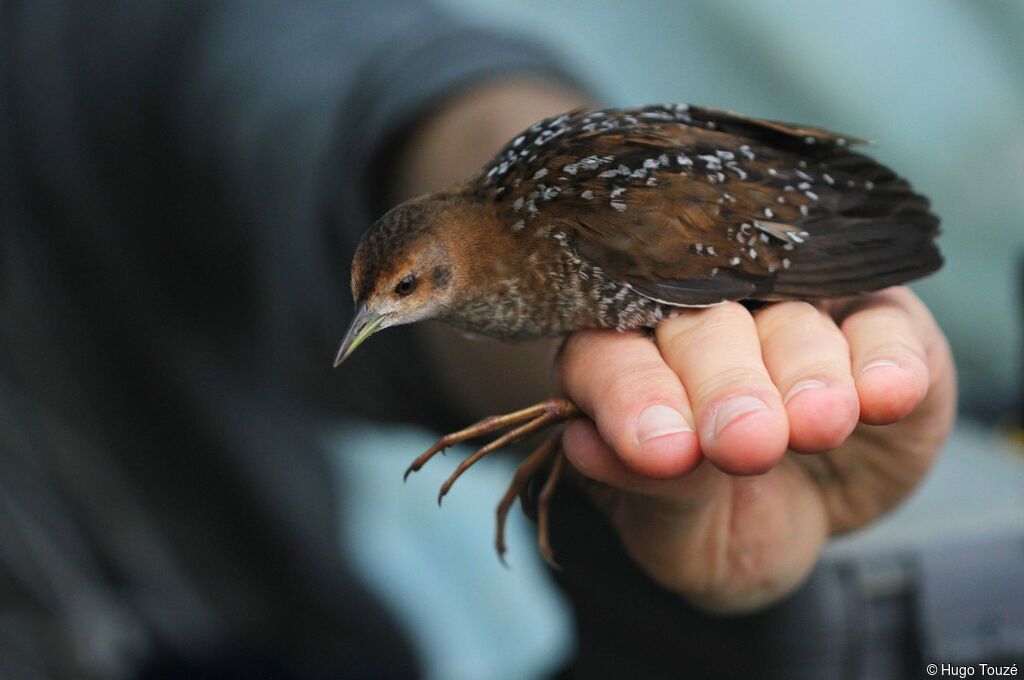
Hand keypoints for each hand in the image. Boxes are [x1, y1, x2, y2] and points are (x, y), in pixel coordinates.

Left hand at [559, 287, 954, 613]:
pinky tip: (885, 396)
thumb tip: (585, 444)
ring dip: (805, 370)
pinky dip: (884, 356)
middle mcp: (701, 319)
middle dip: (724, 384)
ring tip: (817, 424)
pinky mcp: (876, 321)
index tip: (662, 450)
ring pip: (791, 317)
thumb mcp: (678, 538)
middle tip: (748, 442)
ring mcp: (790, 311)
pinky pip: (883, 323)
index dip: (633, 393)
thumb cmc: (717, 523)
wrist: (808, 528)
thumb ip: (646, 491)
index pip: (608, 354)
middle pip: (701, 324)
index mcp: (626, 359)